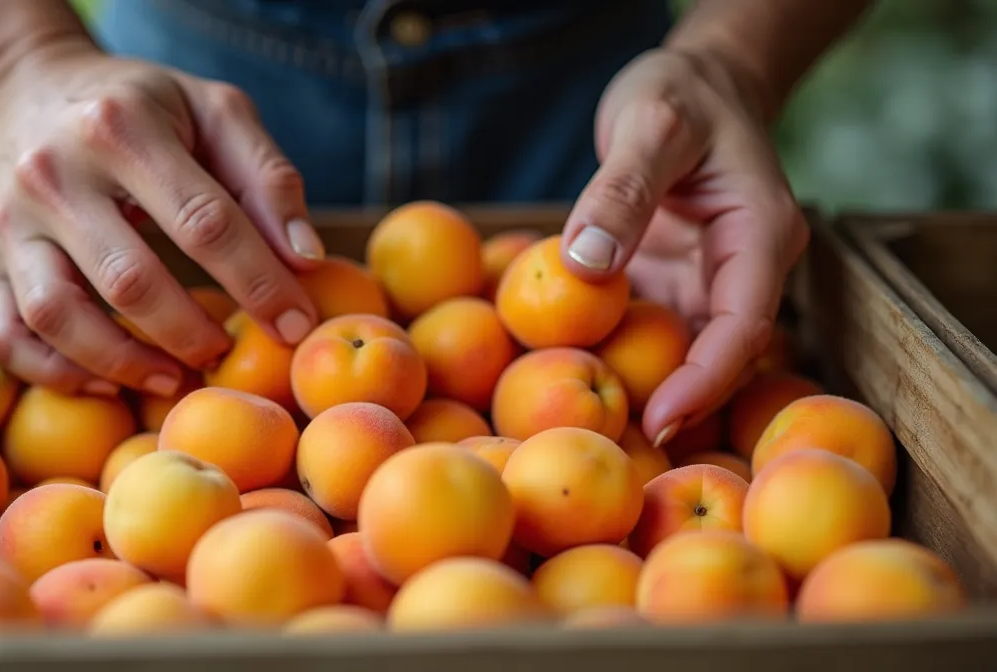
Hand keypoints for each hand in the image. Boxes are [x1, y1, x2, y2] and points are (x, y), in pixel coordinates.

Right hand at [0, 41, 324, 397]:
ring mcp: (7, 224)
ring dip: (124, 363)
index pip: (202, 221)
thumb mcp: (214, 112)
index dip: (258, 281)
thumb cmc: (141, 106)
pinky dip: (57, 375)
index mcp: (121, 127)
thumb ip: (268, 179)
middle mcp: (53, 175)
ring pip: (58, 316)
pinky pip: (10, 337)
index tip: (296, 324)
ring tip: (176, 377)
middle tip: (228, 354)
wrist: (26, 88)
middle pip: (129, 279)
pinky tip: (108, 384)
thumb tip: (306, 261)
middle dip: (192, 332)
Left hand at [559, 48, 809, 445]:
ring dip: (645, 391)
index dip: (707, 380)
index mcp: (759, 236)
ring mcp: (706, 281)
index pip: (744, 326)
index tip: (662, 421)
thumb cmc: (679, 91)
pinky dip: (617, 355)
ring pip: (684, 353)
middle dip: (677, 406)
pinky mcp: (672, 282)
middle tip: (619, 453)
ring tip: (595, 439)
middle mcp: (742, 269)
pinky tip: (570, 385)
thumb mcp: (648, 125)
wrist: (694, 80)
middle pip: (718, 356)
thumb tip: (585, 267)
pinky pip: (649, 330)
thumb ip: (620, 191)